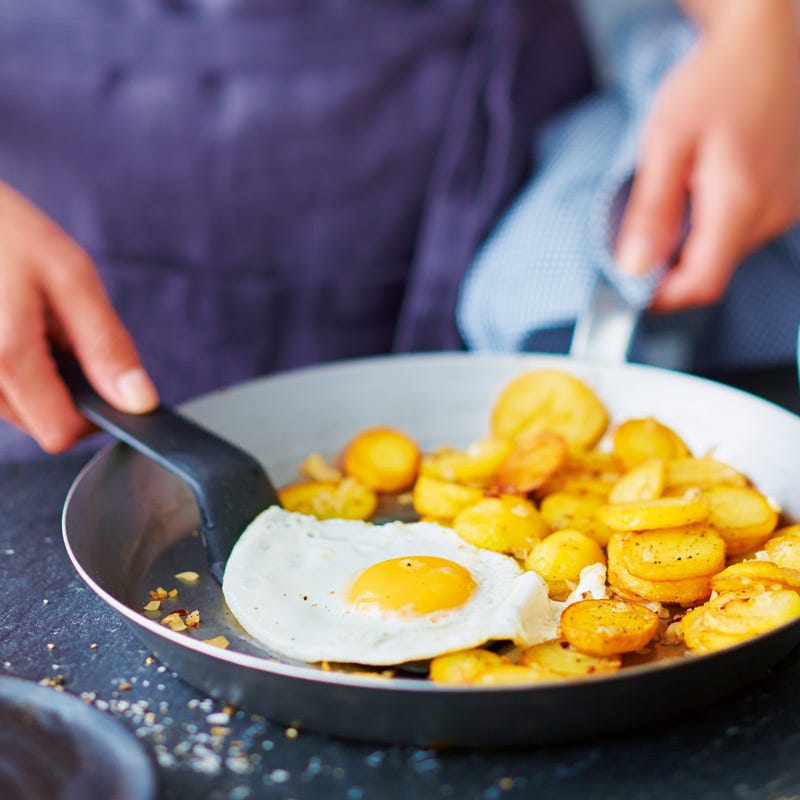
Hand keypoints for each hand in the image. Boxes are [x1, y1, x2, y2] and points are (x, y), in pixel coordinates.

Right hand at [0, 182, 158, 451]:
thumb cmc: (5, 231)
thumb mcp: (71, 277)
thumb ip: (107, 345)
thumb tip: (139, 401)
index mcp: (7, 356)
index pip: (61, 433)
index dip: (96, 416)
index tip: (109, 385)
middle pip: (40, 424)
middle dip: (67, 390)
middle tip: (63, 333)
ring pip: (18, 409)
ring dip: (40, 378)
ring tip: (33, 321)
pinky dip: (16, 367)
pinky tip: (14, 324)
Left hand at [615, 0, 799, 311]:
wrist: (763, 43)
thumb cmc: (714, 83)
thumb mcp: (666, 144)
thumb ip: (651, 211)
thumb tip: (634, 267)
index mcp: (740, 203)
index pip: (702, 284)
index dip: (662, 296)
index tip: (632, 288)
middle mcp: (773, 212)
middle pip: (713, 271)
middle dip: (672, 268)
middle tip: (639, 238)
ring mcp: (787, 205)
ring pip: (728, 253)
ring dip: (693, 246)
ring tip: (674, 201)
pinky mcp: (789, 196)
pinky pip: (744, 230)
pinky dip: (714, 226)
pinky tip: (700, 192)